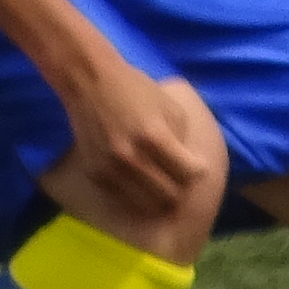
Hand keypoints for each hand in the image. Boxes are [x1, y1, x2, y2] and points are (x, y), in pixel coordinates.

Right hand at [51, 51, 218, 222]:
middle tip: (180, 176)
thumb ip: (182, 141)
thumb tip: (191, 167)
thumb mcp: (171, 108)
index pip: (187, 174)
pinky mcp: (96, 175)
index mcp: (154, 137)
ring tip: (163, 181)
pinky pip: (126, 200)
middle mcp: (131, 158)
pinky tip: (141, 179)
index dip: (197, 171)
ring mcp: (111, 169)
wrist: (90, 82)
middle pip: (170, 197)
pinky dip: (138, 194)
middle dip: (181, 188)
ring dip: (160, 196)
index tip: (196, 165)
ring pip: (148, 205)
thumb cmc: (136, 90)